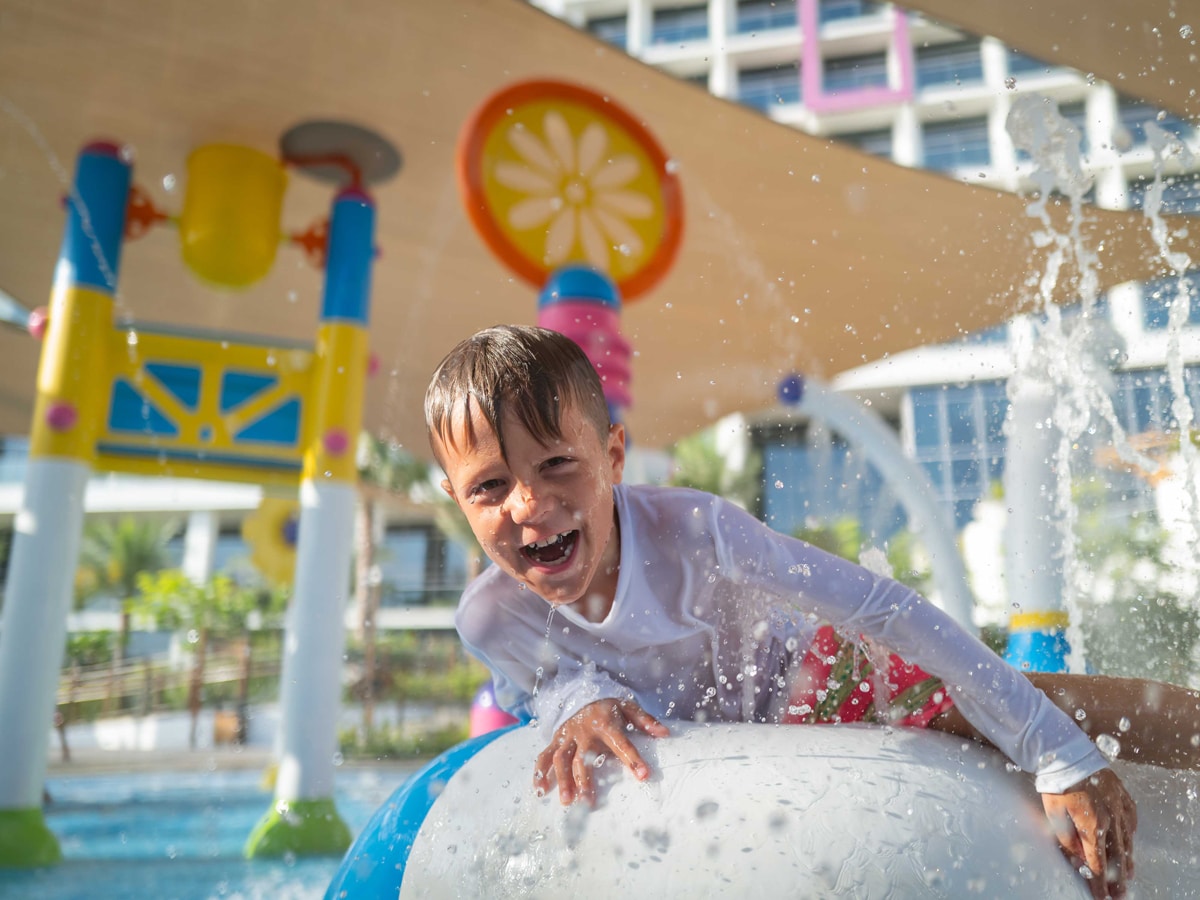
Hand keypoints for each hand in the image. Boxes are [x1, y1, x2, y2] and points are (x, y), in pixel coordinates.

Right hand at [534, 698, 668, 805]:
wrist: (582, 693)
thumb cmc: (609, 707)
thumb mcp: (629, 707)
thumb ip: (645, 721)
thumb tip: (665, 734)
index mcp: (605, 723)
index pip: (621, 743)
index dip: (632, 759)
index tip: (643, 776)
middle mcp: (584, 731)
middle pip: (582, 756)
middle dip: (584, 779)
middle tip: (588, 802)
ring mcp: (567, 736)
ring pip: (561, 758)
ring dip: (562, 780)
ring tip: (567, 801)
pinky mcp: (556, 739)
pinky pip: (545, 755)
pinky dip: (540, 772)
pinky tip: (540, 790)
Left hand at [1041, 768, 1136, 898]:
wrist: (1067, 753)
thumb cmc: (1056, 784)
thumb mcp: (1054, 814)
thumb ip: (1067, 839)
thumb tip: (1079, 858)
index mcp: (1092, 826)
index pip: (1097, 863)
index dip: (1099, 882)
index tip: (1101, 897)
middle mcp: (1110, 819)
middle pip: (1116, 855)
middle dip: (1117, 878)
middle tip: (1119, 894)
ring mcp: (1119, 806)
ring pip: (1127, 839)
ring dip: (1127, 859)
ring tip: (1128, 874)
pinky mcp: (1122, 795)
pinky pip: (1131, 818)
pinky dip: (1130, 832)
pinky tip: (1130, 840)